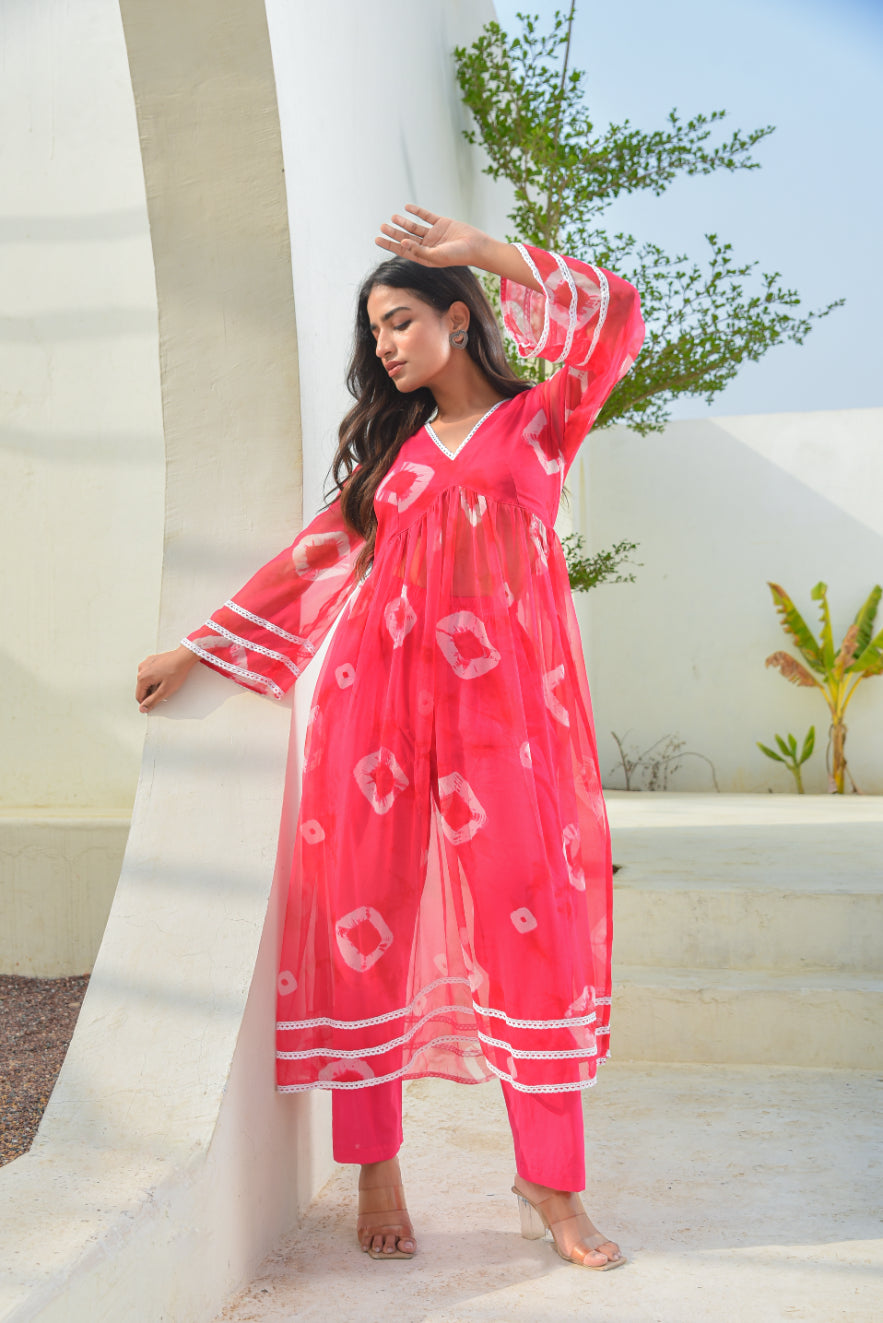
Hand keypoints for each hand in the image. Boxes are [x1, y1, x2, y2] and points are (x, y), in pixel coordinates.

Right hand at [136, 645, 197, 712]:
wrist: (184, 657)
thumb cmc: (177, 671)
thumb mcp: (165, 690)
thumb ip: (152, 701)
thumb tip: (143, 708)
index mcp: (142, 677)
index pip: (139, 696)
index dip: (147, 703)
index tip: (155, 703)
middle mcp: (141, 669)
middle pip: (142, 688)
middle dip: (151, 692)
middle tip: (164, 691)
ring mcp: (146, 663)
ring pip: (146, 680)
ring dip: (153, 684)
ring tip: (166, 682)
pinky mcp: (152, 660)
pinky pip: (150, 672)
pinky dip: (155, 676)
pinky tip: (165, 676)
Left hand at [375, 205, 490, 268]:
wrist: (477, 246)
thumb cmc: (458, 255)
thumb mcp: (436, 256)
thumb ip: (419, 250)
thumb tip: (402, 243)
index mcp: (424, 256)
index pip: (403, 250)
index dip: (390, 244)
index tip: (377, 238)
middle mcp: (428, 246)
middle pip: (406, 238)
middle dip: (394, 232)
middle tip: (382, 226)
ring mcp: (434, 235)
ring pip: (415, 227)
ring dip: (403, 222)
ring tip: (392, 217)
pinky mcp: (442, 224)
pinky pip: (427, 216)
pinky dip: (417, 212)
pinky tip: (407, 207)